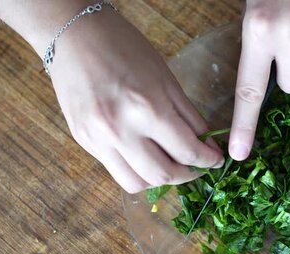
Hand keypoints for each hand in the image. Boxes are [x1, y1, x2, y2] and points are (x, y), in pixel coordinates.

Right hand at [48, 12, 223, 192]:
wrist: (74, 35)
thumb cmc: (124, 48)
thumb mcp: (166, 78)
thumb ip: (188, 116)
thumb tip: (205, 144)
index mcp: (147, 108)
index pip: (187, 151)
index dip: (207, 160)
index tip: (215, 160)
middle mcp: (121, 130)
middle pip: (163, 175)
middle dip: (187, 176)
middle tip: (196, 167)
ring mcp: (98, 140)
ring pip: (136, 183)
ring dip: (158, 179)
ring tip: (169, 165)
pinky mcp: (83, 142)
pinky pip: (115, 171)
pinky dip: (136, 170)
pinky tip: (145, 156)